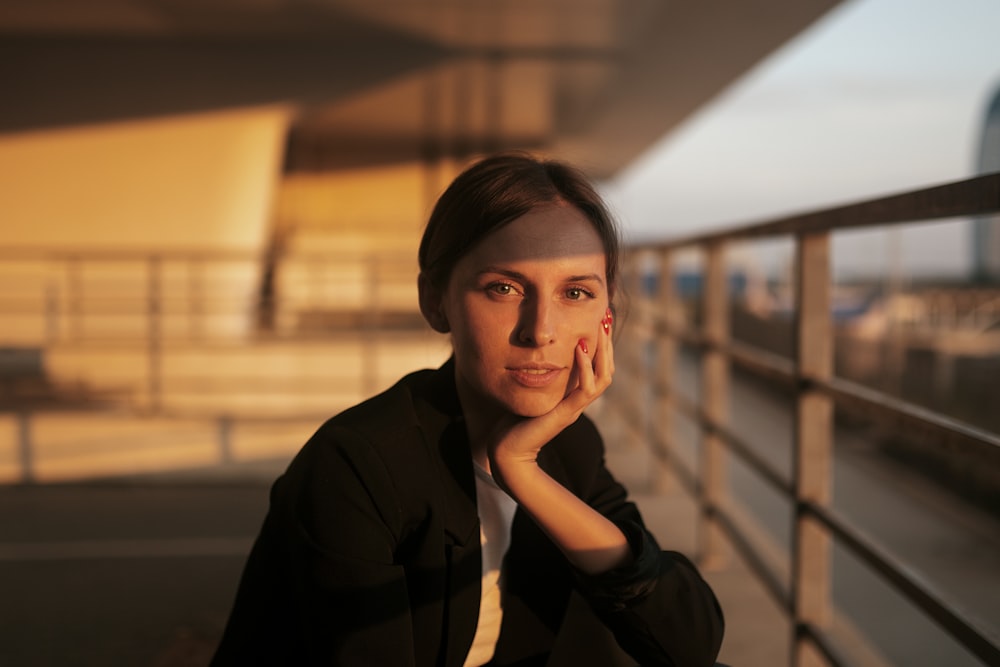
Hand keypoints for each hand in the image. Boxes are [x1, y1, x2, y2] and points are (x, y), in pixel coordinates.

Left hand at [488, 308, 614, 483]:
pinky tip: (579, 347)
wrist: (507, 453)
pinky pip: (585, 389)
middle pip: (606, 370)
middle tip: (606, 317)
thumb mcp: (528, 392)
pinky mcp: (566, 415)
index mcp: (572, 397)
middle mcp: (577, 402)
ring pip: (603, 378)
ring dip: (603, 351)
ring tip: (599, 328)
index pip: (597, 368)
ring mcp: (574, 409)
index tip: (597, 320)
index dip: (600, 345)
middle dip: (607, 342)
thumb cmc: (512, 424)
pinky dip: (585, 367)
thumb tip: (533, 354)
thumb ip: (535, 377)